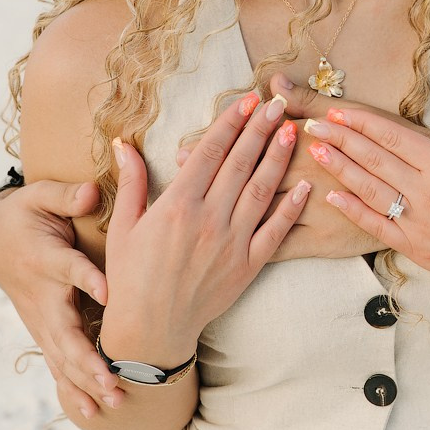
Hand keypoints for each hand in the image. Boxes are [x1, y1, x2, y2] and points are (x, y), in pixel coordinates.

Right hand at [0, 176, 120, 420]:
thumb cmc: (27, 214)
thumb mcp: (40, 196)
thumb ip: (65, 195)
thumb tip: (92, 190)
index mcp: (45, 257)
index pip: (68, 268)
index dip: (86, 278)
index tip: (109, 291)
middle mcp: (42, 295)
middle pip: (64, 329)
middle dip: (87, 356)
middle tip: (112, 378)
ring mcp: (40, 318)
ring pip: (61, 355)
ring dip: (84, 380)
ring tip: (111, 402)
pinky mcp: (42, 330)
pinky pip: (57, 363)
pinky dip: (72, 388)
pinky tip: (92, 413)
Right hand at [100, 93, 310, 362]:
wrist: (150, 329)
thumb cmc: (130, 277)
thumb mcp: (123, 227)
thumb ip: (132, 182)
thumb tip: (124, 143)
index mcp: (176, 205)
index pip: (209, 152)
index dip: (230, 123)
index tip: (247, 100)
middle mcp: (207, 220)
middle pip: (240, 164)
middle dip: (260, 129)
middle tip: (278, 103)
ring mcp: (231, 244)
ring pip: (261, 191)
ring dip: (279, 158)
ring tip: (293, 130)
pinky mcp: (247, 266)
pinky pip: (275, 232)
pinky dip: (291, 207)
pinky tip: (306, 185)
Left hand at [171, 76, 369, 261]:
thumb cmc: (392, 145)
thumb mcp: (355, 117)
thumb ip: (310, 101)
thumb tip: (274, 83)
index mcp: (312, 143)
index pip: (255, 141)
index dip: (218, 143)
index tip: (185, 145)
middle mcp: (308, 176)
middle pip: (249, 175)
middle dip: (211, 173)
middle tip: (175, 169)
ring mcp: (315, 210)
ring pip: (260, 210)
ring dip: (223, 206)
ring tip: (190, 204)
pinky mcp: (325, 240)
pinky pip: (282, 244)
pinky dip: (253, 241)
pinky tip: (227, 243)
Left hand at [303, 85, 429, 300]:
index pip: (394, 137)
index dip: (363, 122)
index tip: (339, 111)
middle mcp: (426, 192)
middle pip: (374, 159)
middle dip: (341, 139)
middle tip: (313, 125)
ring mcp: (417, 221)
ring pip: (368, 189)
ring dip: (339, 168)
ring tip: (315, 151)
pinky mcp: (414, 247)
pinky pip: (375, 225)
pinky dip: (352, 210)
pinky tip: (332, 197)